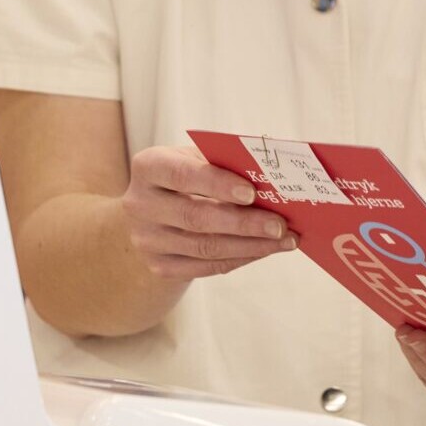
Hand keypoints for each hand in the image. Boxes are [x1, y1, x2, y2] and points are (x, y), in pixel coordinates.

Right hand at [121, 145, 295, 279]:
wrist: (154, 211)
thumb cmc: (189, 175)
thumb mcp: (199, 158)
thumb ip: (226, 162)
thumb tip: (274, 177)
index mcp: (149, 166)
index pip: (182, 175)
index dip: (217, 184)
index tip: (252, 193)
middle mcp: (140, 205)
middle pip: (196, 217)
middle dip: (244, 223)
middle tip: (281, 225)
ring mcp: (147, 240)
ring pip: (205, 247)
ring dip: (250, 245)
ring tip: (285, 240)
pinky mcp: (160, 266)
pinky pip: (206, 266)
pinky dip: (240, 258)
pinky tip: (266, 250)